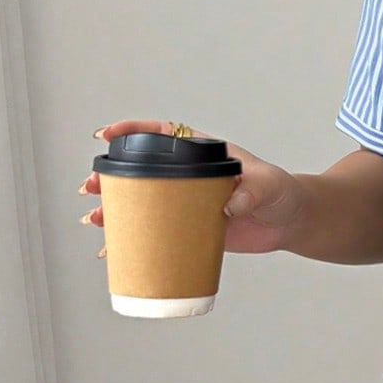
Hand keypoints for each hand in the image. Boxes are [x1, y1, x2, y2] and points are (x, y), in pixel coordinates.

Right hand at [79, 120, 305, 256]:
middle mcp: (189, 177)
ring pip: (143, 203)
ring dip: (115, 210)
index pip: (163, 135)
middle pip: (141, 172)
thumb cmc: (281, 192)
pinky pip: (156, 233)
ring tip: (95, 218)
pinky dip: (134, 243)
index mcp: (203, 154)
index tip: (107, 135)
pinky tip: (112, 251)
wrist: (291, 222)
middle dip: (111, 177)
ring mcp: (187, 204)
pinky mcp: (191, 230)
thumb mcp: (268, 184)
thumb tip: (229, 206)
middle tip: (91, 186)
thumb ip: (251, 190)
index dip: (133, 131)